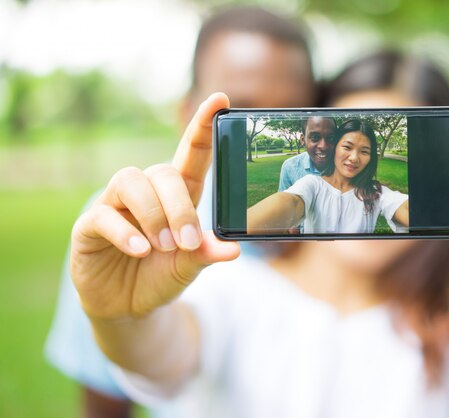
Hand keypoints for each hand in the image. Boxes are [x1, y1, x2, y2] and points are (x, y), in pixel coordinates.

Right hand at [71, 93, 239, 320]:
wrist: (128, 307)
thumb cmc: (162, 276)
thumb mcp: (189, 267)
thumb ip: (206, 253)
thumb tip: (233, 248)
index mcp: (177, 196)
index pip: (191, 154)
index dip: (204, 126)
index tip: (221, 100)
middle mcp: (147, 193)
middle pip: (162, 172)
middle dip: (179, 207)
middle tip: (187, 243)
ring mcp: (115, 206)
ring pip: (130, 181)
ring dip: (152, 214)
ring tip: (163, 246)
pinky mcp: (89, 226)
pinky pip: (103, 215)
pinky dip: (124, 232)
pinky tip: (140, 250)